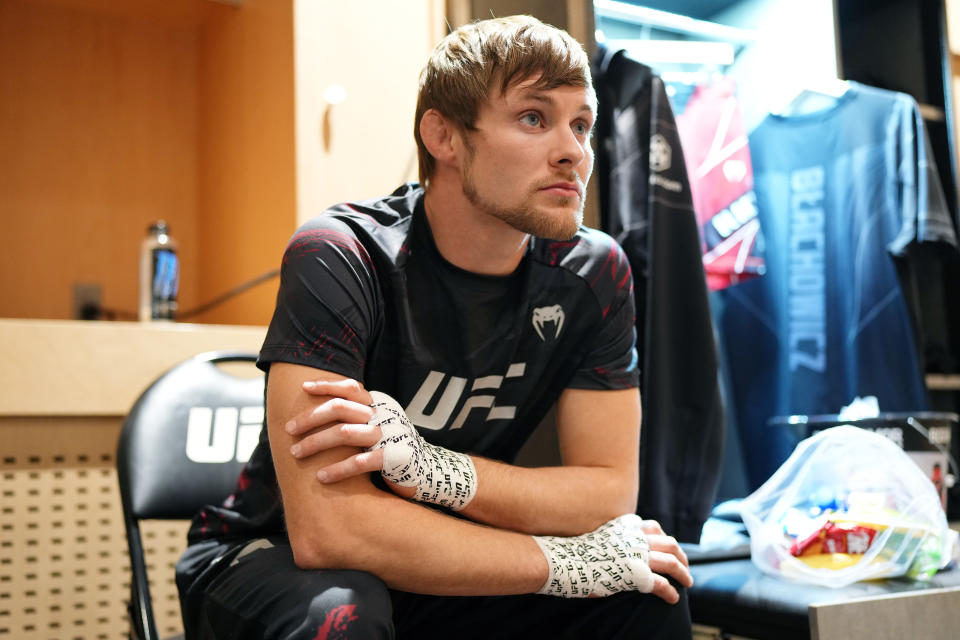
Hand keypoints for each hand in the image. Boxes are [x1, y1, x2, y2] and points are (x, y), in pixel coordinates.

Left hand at [288, 382, 476, 509]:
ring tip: (297, 453)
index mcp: (381, 404)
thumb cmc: (393, 449)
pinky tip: (321, 477)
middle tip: (289, 430)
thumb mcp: (378, 425)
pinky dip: (336, 469)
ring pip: (344, 433)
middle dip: (310, 418)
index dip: (326, 385)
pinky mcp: (394, 458)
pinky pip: (359, 462)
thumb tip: (321, 408)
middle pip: (340, 408)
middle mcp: (385, 415)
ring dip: (316, 443)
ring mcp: (391, 435)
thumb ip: (358, 416)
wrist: (427, 473)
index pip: (351, 387)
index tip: (303, 388)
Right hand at [533, 514, 692, 602]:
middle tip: (685, 565)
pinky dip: (671, 592)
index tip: (666, 544)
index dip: (663, 537)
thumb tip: (611, 548)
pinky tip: (674, 598)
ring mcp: (636, 555)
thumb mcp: (594, 537)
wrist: (561, 560)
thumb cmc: (570, 552)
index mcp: (624, 527)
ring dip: (683, 573)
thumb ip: (610, 539)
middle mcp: (634, 538)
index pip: (652, 528)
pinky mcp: (636, 575)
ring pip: (671, 561)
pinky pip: (661, 584)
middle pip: (669, 543)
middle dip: (681, 554)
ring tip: (688, 582)